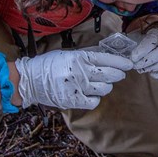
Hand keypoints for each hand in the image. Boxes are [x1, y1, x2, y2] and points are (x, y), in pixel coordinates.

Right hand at [14, 49, 132, 109]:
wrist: (29, 80)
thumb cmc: (48, 65)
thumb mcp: (67, 54)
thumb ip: (86, 56)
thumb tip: (105, 56)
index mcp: (79, 57)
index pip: (105, 59)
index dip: (120, 62)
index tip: (129, 64)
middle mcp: (80, 71)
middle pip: (109, 75)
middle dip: (117, 75)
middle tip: (119, 75)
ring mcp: (77, 87)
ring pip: (104, 89)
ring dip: (105, 87)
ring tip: (100, 84)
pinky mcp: (73, 100)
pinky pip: (94, 102)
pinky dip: (95, 99)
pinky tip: (90, 95)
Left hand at [129, 29, 157, 80]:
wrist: (141, 49)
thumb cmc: (134, 45)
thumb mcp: (129, 41)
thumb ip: (125, 44)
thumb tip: (120, 50)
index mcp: (156, 33)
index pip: (153, 39)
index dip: (143, 49)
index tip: (133, 58)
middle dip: (148, 60)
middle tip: (136, 66)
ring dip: (156, 67)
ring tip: (143, 70)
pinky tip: (152, 74)